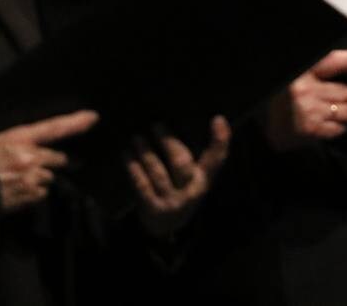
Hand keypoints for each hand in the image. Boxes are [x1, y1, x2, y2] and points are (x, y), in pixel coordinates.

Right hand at [0, 109, 98, 212]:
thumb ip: (23, 145)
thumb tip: (39, 151)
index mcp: (19, 138)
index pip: (53, 127)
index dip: (75, 122)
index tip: (93, 117)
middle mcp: (29, 157)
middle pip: (58, 159)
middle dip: (52, 163)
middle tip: (35, 165)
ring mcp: (30, 177)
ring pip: (49, 179)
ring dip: (39, 180)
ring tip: (19, 180)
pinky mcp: (28, 196)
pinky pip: (40, 194)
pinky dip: (33, 194)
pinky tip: (17, 191)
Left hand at [126, 116, 230, 238]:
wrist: (166, 228)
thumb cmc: (180, 191)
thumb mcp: (194, 178)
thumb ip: (195, 156)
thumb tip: (189, 122)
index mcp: (203, 180)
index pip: (216, 158)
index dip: (220, 140)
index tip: (217, 119)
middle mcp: (191, 192)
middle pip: (181, 163)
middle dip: (169, 143)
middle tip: (156, 125)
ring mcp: (172, 202)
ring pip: (159, 174)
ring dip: (147, 154)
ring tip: (137, 138)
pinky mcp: (153, 209)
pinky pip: (143, 186)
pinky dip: (134, 170)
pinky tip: (126, 156)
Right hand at [263, 48, 346, 151]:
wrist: (250, 122)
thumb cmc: (273, 95)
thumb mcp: (290, 74)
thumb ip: (315, 71)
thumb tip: (346, 64)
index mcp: (301, 70)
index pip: (334, 61)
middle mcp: (305, 89)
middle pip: (344, 91)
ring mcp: (307, 110)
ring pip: (343, 112)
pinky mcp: (307, 130)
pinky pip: (333, 129)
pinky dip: (340, 128)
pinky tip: (342, 127)